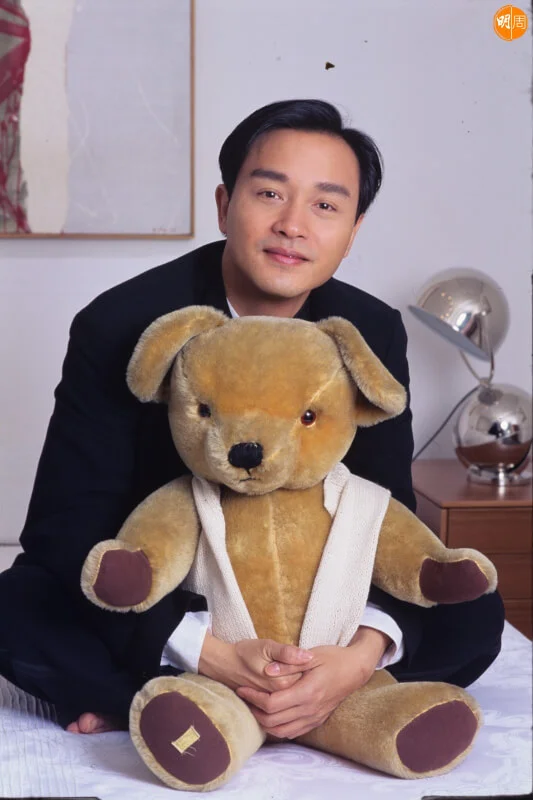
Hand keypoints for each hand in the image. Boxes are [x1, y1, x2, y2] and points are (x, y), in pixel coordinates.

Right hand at [198, 633, 314, 692]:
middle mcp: (280, 697)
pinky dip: (289, 694)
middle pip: (303, 687)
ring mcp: (274, 702)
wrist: (225, 666)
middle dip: (303, 674)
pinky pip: (285, 703)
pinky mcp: (268, 705)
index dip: (306, 664)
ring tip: (288, 670)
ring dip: (296, 684)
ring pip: (295, 695)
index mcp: (283, 682)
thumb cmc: (246, 653)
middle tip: (295, 661)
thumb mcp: (266, 646)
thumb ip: (287, 652)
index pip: (307, 676)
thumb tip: (308, 656)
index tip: (302, 655)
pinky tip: (285, 682)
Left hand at [236, 627, 390, 738]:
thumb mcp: (312, 655)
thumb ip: (288, 662)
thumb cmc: (333, 658)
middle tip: (244, 698)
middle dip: (255, 711)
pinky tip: (271, 716)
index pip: (272, 704)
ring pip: (282, 731)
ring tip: (254, 707)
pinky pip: (293, 732)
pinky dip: (278, 728)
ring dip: (264, 723)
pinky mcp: (317, 720)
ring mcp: (314, 717)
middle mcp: (310, 709)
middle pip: (273, 721)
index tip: (243, 689)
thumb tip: (267, 671)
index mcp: (308, 692)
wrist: (355, 670)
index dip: (254, 698)